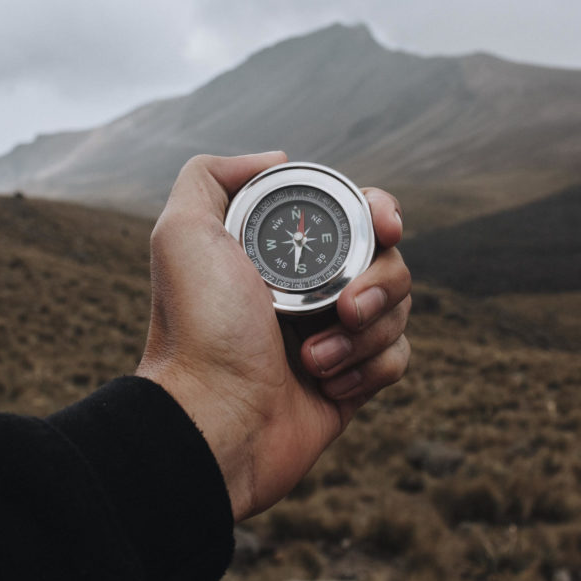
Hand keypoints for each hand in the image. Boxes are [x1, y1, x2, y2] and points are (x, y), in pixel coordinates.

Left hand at [136, 152, 410, 520]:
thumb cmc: (199, 330)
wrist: (214, 422)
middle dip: (378, 281)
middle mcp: (309, 290)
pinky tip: (328, 384)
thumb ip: (211, 175)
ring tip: (315, 358)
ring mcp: (334, 336)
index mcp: (279, 254)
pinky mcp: (352, 383)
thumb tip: (278, 157)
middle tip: (344, 306)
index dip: (380, 212)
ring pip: (399, 308)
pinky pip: (397, 357)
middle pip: (388, 259)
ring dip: (365, 332)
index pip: (353, 214)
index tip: (384, 224)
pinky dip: (370, 368)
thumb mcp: (181, 233)